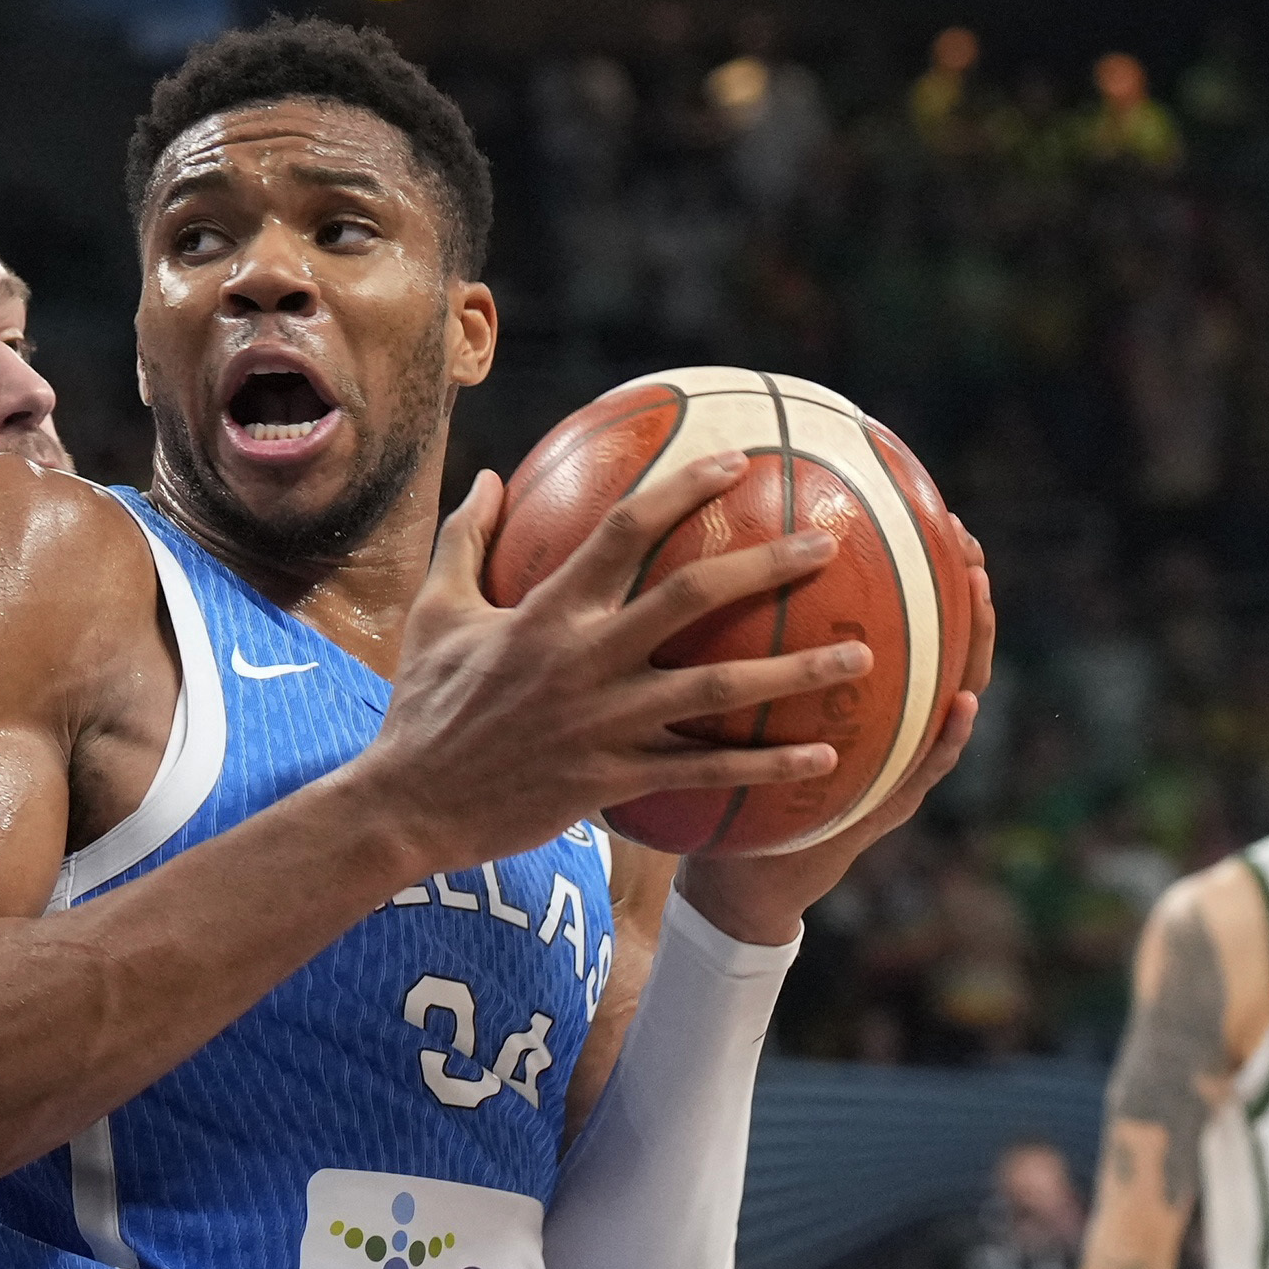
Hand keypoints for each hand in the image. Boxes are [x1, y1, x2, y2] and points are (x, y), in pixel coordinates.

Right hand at [344, 455, 870, 879]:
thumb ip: (464, 541)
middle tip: (828, 544)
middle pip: (693, 599)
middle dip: (767, 567)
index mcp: (546, 611)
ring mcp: (604, 723)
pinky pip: (704, 774)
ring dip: (794, 674)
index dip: (683, 489)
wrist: (407, 807)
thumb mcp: (433, 614)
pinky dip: (766, 769)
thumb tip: (485, 477)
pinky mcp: (612, 781)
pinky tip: (824, 761)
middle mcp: (584, 659)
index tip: (738, 461)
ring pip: (717, 692)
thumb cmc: (422, 709)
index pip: (624, 532)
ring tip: (861, 659)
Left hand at [680, 516, 999, 943]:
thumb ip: (725, 647)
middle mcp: (882, 719)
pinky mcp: (884, 811)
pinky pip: (924, 771)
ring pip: (948, 696)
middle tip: (969, 544)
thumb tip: (680, 559)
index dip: (913, 565)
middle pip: (935, 642)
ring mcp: (892, 762)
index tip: (925, 508)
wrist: (734, 878)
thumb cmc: (726, 784)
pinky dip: (946, 740)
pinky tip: (959, 706)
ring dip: (972, 648)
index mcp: (849, 691)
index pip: (891, 616)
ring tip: (980, 603)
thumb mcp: (721, 713)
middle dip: (957, 591)